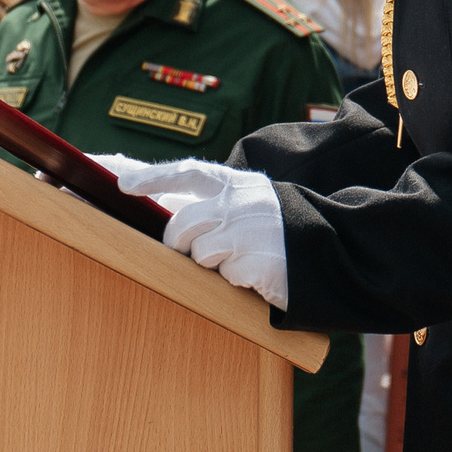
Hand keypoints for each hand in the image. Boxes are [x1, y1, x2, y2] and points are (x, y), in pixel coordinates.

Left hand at [91, 155, 288, 308]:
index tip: (123, 185)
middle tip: (188, 249)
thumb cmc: (273, 226)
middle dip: (177, 242)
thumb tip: (160, 201)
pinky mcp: (258, 263)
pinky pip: (224, 275)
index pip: (188, 172)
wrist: (329, 249)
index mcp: (236, 183)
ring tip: (233, 258)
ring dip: (209, 262)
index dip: (153, 176)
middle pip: (182, 223)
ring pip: (199, 252)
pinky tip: (251, 272)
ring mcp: (250, 232)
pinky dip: (233, 278)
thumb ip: (207, 200)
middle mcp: (241, 202)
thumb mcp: (245, 201)